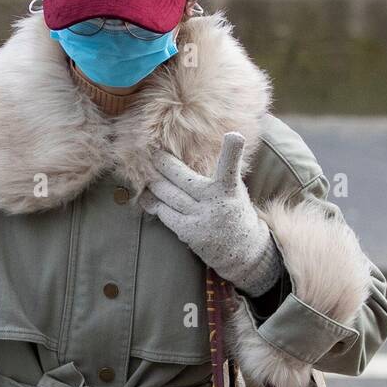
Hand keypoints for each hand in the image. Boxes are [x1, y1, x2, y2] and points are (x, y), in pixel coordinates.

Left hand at [142, 133, 281, 296]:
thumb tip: (196, 151)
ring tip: (144, 173)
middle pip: (184, 178)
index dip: (232, 151)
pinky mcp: (188, 232)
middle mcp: (215, 202)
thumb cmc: (235, 212)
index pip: (230, 168)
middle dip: (165, 164)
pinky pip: (166, 214)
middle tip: (152, 152)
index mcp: (230, 189)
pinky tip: (146, 197)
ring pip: (170, 196)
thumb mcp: (235, 190)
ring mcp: (200, 218)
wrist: (242, 251)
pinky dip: (154, 204)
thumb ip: (222, 172)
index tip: (233, 136)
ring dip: (154, 183)